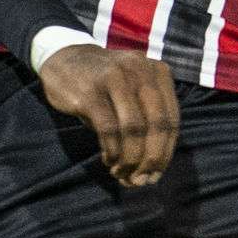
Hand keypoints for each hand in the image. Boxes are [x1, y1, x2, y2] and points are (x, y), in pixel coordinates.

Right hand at [37, 44, 179, 186]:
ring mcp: (115, 79)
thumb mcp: (133, 91)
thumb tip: (150, 171)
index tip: (156, 173)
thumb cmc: (105, 84)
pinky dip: (112, 151)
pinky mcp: (91, 92)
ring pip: (134, 129)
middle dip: (151, 158)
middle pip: (157, 124)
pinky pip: (109, 129)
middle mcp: (140, 71)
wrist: (65, 58)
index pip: (172, 119)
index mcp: (158, 71)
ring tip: (121, 173)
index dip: (166, 152)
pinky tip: (109, 160)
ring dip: (130, 159)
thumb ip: (146, 122)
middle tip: (141, 179)